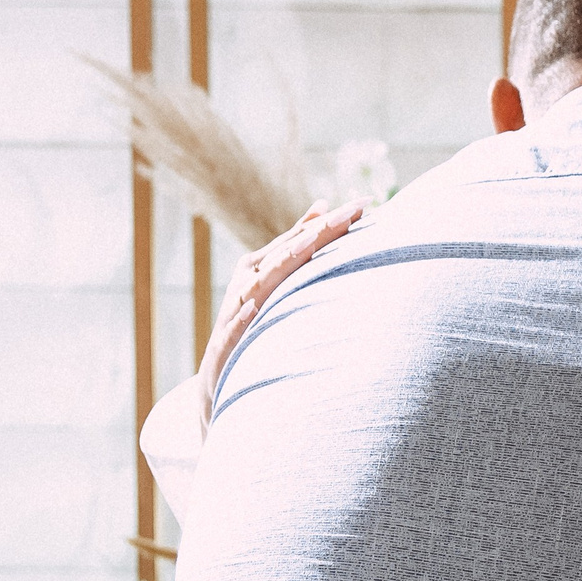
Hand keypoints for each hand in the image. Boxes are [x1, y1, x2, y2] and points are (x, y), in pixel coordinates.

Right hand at [196, 203, 366, 416]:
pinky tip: (253, 306)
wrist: (217, 376)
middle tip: (347, 214)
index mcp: (260, 266)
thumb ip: (297, 246)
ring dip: (280, 265)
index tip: (365, 204)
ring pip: (258, 285)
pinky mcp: (225, 345)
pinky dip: (242, 317)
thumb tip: (322, 206)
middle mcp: (247, 282)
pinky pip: (233, 329)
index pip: (300, 239)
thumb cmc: (250, 323)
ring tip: (306, 246)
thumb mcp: (276, 281)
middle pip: (284, 254)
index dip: (331, 222)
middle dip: (316, 233)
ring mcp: (235, 312)